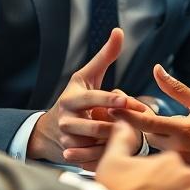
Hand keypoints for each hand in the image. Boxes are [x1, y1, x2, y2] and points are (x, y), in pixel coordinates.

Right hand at [28, 28, 130, 166]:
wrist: (52, 129)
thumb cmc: (77, 97)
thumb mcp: (87, 76)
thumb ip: (105, 56)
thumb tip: (119, 31)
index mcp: (71, 99)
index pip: (92, 99)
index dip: (109, 99)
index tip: (126, 100)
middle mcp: (66, 120)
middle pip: (95, 126)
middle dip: (116, 125)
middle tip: (138, 124)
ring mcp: (68, 140)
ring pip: (96, 144)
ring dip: (115, 142)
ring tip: (133, 136)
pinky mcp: (72, 155)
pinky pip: (94, 158)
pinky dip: (108, 155)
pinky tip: (122, 151)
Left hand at [110, 64, 189, 187]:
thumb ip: (177, 89)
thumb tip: (157, 69)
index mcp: (182, 129)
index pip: (146, 122)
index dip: (126, 114)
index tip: (109, 106)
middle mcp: (175, 149)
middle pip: (143, 136)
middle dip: (134, 125)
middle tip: (121, 113)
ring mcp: (175, 165)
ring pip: (150, 149)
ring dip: (145, 138)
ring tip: (141, 129)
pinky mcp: (176, 176)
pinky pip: (157, 163)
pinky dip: (154, 153)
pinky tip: (160, 148)